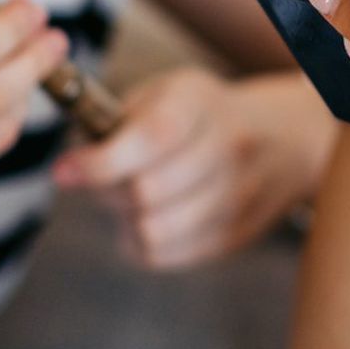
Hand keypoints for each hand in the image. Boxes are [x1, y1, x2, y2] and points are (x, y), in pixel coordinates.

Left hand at [52, 68, 336, 268]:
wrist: (285, 138)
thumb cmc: (201, 114)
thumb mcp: (164, 93)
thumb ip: (116, 121)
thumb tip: (70, 166)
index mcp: (200, 103)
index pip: (149, 139)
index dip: (99, 162)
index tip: (64, 171)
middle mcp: (227, 148)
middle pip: (146, 192)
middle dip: (107, 192)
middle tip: (100, 180)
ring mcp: (237, 196)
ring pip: (154, 232)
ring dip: (126, 221)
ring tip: (128, 201)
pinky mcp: (235, 236)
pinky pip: (166, 255)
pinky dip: (143, 242)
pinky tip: (148, 219)